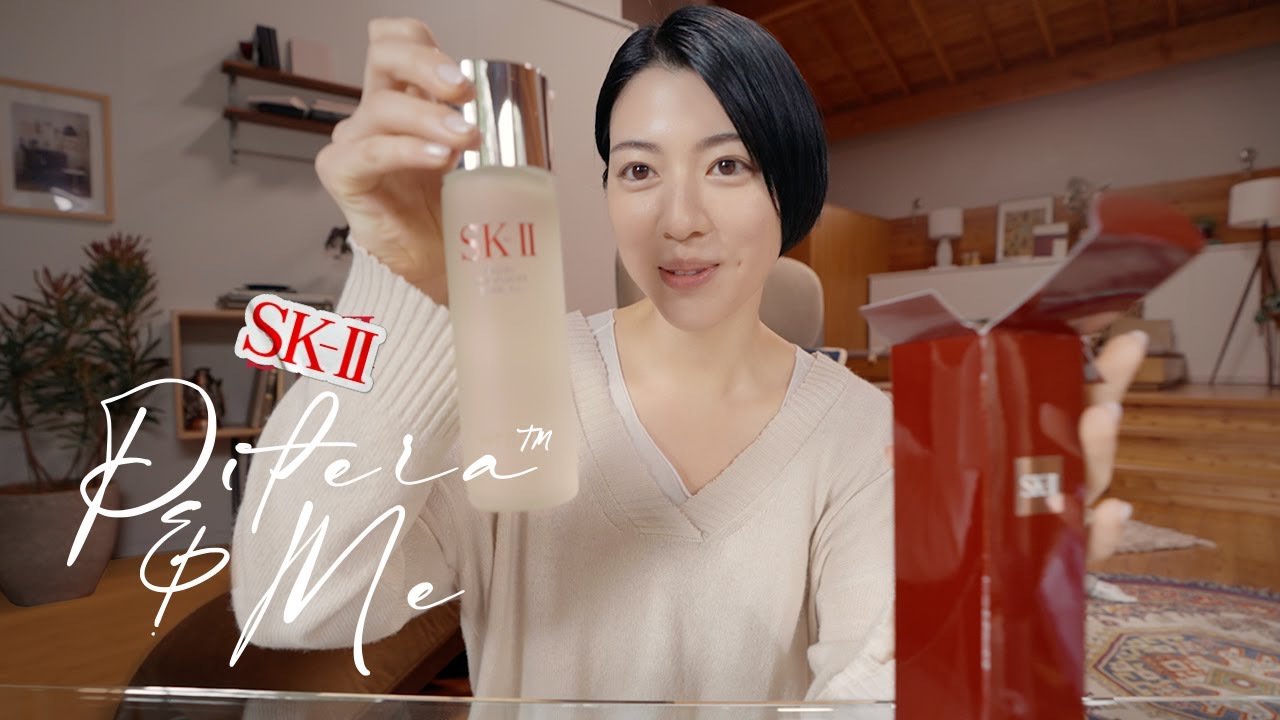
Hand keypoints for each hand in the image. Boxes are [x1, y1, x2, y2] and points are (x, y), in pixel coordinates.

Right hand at [314, 17, 479, 304]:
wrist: (440, 264)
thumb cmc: (455, 209)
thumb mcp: (481, 158)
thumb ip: (498, 127)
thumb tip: (541, 103)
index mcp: (407, 96)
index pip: (398, 40)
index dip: (424, 43)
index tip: (465, 74)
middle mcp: (377, 111)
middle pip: (385, 56)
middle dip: (428, 64)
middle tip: (465, 90)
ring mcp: (356, 140)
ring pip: (382, 107)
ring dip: (429, 118)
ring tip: (466, 137)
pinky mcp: (343, 175)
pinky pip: (369, 153)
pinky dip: (406, 151)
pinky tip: (438, 158)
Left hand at [880, 330, 1149, 565]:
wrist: (952, 592)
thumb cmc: (956, 526)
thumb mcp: (935, 483)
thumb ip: (923, 462)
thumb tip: (893, 447)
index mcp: (1035, 448)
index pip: (1072, 402)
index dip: (1102, 370)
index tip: (1126, 338)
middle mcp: (1058, 479)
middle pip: (1089, 434)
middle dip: (1105, 397)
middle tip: (1103, 367)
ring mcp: (1064, 517)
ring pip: (1090, 481)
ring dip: (1097, 447)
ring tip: (1098, 417)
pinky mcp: (1061, 561)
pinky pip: (1090, 548)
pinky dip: (1106, 531)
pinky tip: (1113, 511)